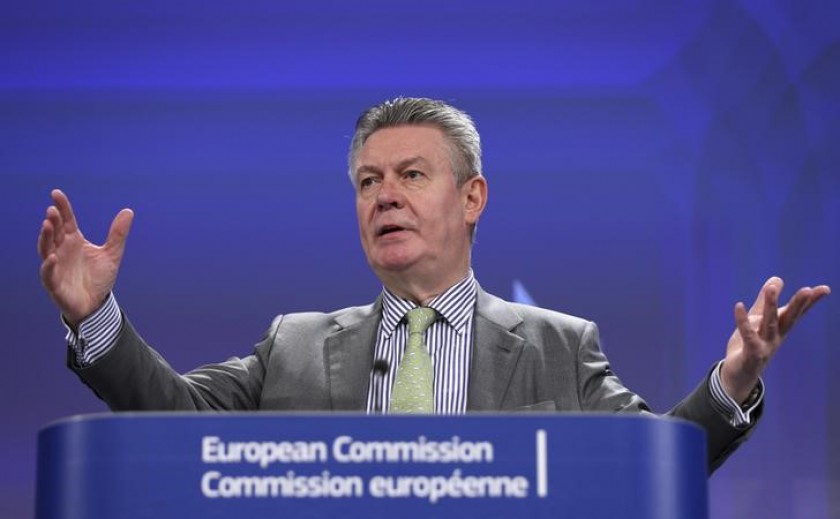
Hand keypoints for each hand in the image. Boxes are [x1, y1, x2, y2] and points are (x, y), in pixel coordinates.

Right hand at [38, 189, 133, 325]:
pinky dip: (48, 266)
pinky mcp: (54, 284)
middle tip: (52, 210)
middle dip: (53, 221)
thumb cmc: (98, 278)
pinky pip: (48, 274)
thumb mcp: (112, 254)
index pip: (66, 221)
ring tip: (47, 224)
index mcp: (74, 241)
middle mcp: (62, 251)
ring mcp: (56, 266)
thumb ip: (118, 234)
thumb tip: (128, 211)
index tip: (57, 193)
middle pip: (54, 232)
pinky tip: (51, 257)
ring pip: (45, 249)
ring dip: (45, 237)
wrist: (96, 304)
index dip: (62, 208)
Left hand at [721, 276, 830, 403]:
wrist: (739, 375)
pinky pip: (747, 335)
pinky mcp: (751, 353)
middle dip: (798, 304)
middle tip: (808, 289)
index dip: (810, 301)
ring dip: (771, 306)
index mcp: (780, 328)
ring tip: (771, 288)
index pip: (797, 312)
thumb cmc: (750, 344)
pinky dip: (743, 321)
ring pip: (770, 323)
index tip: (825, 289)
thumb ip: (765, 300)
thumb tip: (777, 278)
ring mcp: (765, 345)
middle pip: (789, 318)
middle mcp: (776, 336)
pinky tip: (739, 305)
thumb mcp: (757, 319)